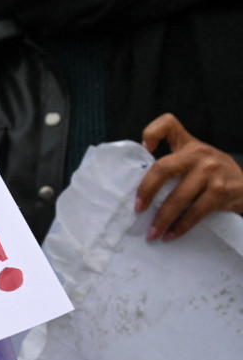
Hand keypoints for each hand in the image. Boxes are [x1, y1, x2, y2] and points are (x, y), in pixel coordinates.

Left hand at [138, 113, 242, 240]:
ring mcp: (211, 172)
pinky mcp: (220, 192)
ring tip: (153, 233)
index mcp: (189, 145)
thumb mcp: (198, 158)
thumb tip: (142, 182)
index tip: (144, 148)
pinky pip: (195, 212)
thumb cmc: (214, 174)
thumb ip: (175, 160)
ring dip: (162, 218)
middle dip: (146, 191)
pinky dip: (181, 226)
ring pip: (178, 197)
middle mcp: (199, 155)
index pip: (169, 124)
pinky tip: (172, 235)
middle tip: (137, 209)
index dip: (152, 132)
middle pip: (163, 168)